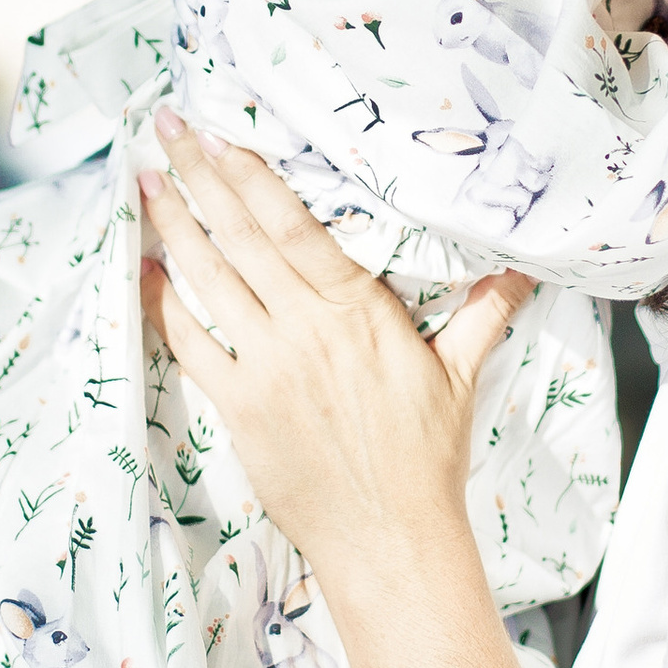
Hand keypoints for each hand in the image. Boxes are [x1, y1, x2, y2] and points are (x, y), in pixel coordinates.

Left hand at [136, 112, 534, 585]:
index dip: (252, 177)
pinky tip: (145, 271)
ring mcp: (269, 369)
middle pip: (242, 238)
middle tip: (165, 129)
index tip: (221, 136)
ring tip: (147, 183)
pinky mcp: (240, 410)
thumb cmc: (426, 459)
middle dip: (199, 178)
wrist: (391, 539)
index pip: (295, 227)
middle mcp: (307, 330)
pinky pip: (191, 347)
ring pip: (210, 281)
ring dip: (174, 228)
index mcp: (359, 311)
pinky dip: (163, 307)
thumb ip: (483, 313)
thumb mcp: (462, 376)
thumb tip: (522, 268)